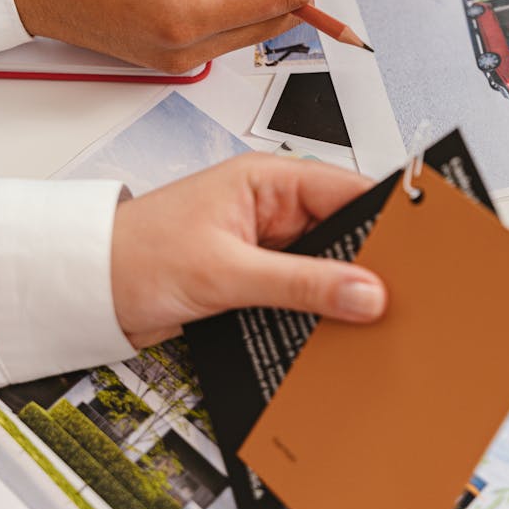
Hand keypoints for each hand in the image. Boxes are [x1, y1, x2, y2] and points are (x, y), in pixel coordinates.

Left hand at [111, 153, 386, 346]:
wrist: (85, 290)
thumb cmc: (135, 255)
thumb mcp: (225, 271)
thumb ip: (299, 282)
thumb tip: (364, 291)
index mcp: (267, 179)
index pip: (346, 187)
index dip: (386, 214)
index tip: (423, 244)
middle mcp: (271, 206)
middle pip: (342, 228)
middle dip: (370, 259)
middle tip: (408, 293)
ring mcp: (264, 243)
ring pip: (325, 263)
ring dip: (344, 289)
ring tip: (378, 317)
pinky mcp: (254, 276)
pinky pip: (302, 289)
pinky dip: (319, 308)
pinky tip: (337, 329)